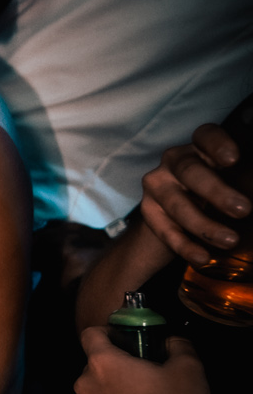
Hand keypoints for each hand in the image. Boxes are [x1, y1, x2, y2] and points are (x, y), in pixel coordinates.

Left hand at [76, 327, 211, 393]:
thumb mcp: (189, 367)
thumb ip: (178, 344)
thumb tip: (172, 341)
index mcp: (103, 363)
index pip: (90, 334)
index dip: (107, 332)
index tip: (124, 339)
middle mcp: (86, 386)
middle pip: (94, 366)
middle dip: (115, 366)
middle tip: (143, 373)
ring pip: (96, 393)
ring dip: (112, 392)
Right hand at [139, 124, 246, 266]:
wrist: (180, 218)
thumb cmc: (216, 192)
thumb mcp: (233, 180)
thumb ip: (246, 179)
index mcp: (200, 148)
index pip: (205, 136)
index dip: (218, 145)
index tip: (233, 159)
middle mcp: (175, 162)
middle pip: (191, 172)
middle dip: (217, 192)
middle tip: (243, 209)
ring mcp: (159, 187)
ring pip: (179, 205)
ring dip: (206, 226)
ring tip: (231, 240)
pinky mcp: (150, 213)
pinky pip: (166, 231)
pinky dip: (185, 246)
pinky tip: (203, 257)